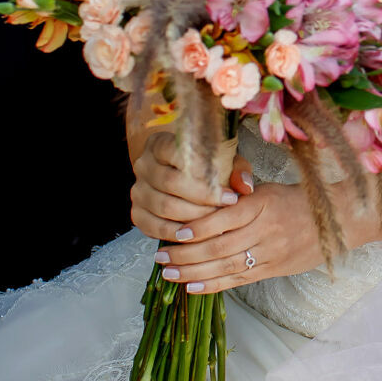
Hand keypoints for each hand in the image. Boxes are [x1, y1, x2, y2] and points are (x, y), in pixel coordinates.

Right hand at [130, 131, 255, 242]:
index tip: (230, 195)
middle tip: (224, 212)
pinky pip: (152, 226)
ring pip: (163, 206)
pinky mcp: (136, 212)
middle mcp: (144, 164)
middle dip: (201, 201)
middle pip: (170, 183)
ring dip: (191, 218)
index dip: (205, 177)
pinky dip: (173, 233)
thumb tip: (245, 187)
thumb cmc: (208, 166)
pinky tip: (194, 237)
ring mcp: (137, 189)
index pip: (178, 155)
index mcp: (161, 143)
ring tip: (215, 225)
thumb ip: (236, 170)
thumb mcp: (225, 161)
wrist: (184, 176)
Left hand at [153, 180, 345, 293]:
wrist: (339, 219)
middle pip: (220, 246)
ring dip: (193, 272)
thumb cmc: (298, 200)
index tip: (174, 232)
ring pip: (226, 266)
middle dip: (186, 254)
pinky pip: (239, 279)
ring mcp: (271, 252)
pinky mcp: (275, 269)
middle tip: (160, 257)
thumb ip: (239, 197)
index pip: (224, 218)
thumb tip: (201, 203)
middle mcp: (266, 229)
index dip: (198, 228)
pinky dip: (214, 284)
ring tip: (169, 273)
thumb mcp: (269, 189)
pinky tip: (193, 286)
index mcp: (264, 203)